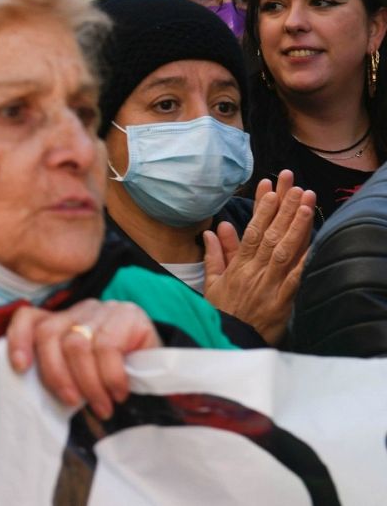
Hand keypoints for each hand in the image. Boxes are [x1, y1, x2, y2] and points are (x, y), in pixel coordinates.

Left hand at [5, 299, 160, 418]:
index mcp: (61, 321)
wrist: (165, 373)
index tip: (20, 368)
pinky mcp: (129, 316)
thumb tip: (29, 389)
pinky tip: (119, 393)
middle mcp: (79, 310)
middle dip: (55, 375)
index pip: (29, 318)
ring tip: (101, 406)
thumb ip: (59, 371)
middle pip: (49, 335)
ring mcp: (103, 310)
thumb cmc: (114, 379)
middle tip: (71, 403)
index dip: (18, 340)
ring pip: (76, 344)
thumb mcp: (81, 374)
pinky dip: (110, 377)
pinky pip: (107, 348)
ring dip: (87, 383)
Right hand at [203, 170, 313, 343]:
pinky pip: (296, 277)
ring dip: (296, 225)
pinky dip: (305, 259)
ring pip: (285, 250)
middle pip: (271, 235)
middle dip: (284, 208)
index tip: (270, 189)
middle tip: (295, 186)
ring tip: (306, 203)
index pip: (252, 232)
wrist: (230, 341)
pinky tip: (315, 242)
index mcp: (238, 266)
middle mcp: (255, 271)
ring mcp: (270, 285)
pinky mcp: (283, 300)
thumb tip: (214, 230)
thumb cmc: (222, 312)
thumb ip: (215, 255)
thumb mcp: (212, 283)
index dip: (262, 210)